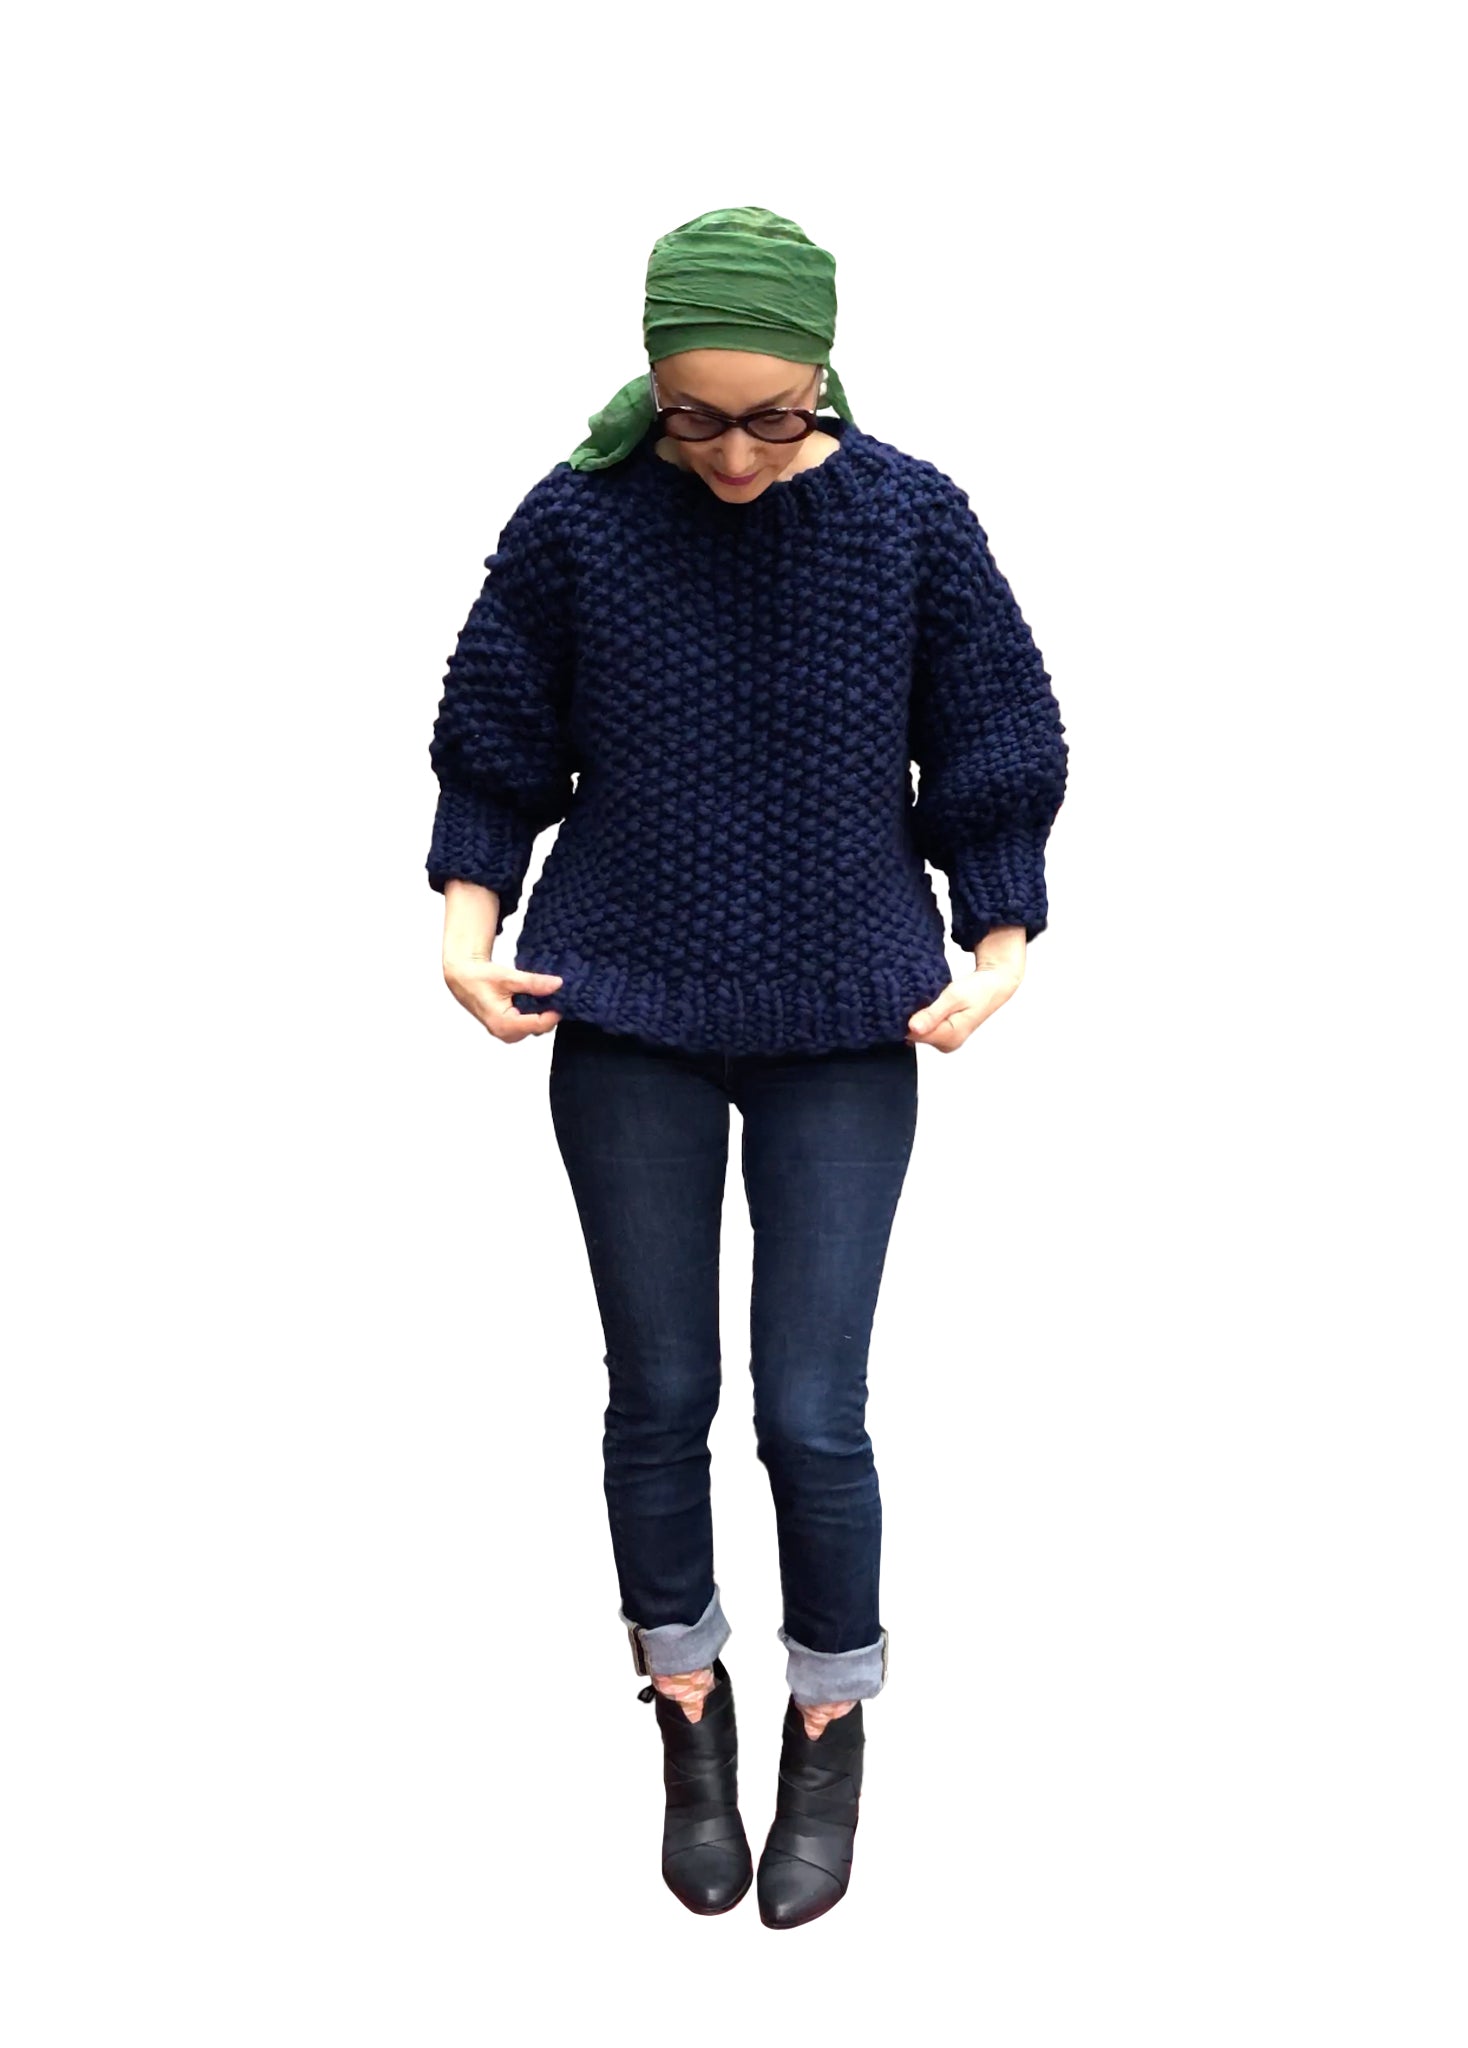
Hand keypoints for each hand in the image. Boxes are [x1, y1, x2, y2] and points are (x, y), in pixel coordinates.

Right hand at [443, 953, 563, 1041]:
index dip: (554, 1012)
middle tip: (552, 992)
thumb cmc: (480, 978)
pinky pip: (528, 1025)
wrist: (464, 979)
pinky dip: (534, 1013)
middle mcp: (505, 1034)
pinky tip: (533, 999)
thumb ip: (533, 982)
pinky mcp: (508, 1029)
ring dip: (541, 1012)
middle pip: (539, 1028)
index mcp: (503, 1024)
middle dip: (548, 1011)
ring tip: (540, 993)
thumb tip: (557, 984)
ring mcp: (507, 1034)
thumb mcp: (508, 977)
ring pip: (535, 1027)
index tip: (562, 997)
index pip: (539, 1024)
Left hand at [906, 957, 1023, 1050]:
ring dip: (920, 1015)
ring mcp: (946, 1041)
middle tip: (922, 996)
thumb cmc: (977, 990)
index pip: (916, 1034)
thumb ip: (933, 1014)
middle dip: (914, 1016)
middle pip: (916, 1034)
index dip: (908, 1017)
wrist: (993, 987)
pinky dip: (925, 1017)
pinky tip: (931, 1006)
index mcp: (951, 1037)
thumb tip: (913, 1028)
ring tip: (930, 999)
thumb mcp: (954, 996)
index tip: (908, 1000)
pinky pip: (926, 1028)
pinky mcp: (945, 1035)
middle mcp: (948, 1044)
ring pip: (920, 1031)